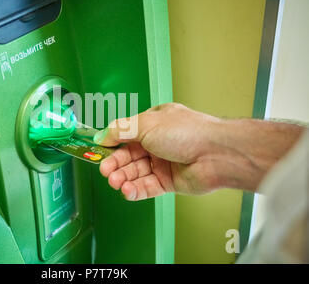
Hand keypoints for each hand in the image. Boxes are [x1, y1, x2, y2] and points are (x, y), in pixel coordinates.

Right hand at [94, 103, 303, 200]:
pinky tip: (127, 191)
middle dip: (116, 164)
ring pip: (136, 173)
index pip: (125, 135)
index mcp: (153, 124)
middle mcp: (157, 143)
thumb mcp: (146, 124)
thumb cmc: (187, 132)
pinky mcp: (169, 182)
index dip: (111, 144)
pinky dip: (135, 190)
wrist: (216, 154)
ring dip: (123, 178)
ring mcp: (163, 163)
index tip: (97, 151)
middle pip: (129, 156)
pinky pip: (147, 187)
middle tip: (105, 171)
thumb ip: (121, 130)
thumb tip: (101, 135)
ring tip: (115, 182)